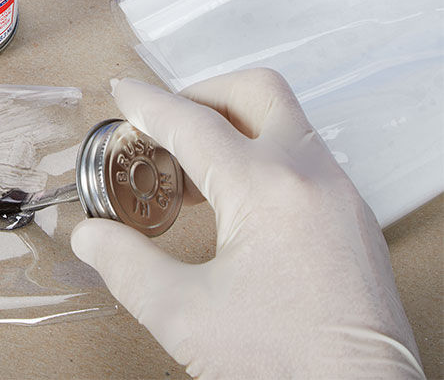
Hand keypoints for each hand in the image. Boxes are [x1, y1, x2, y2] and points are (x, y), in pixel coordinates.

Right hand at [71, 69, 423, 377]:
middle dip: (202, 94)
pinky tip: (232, 203)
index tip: (123, 92)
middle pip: (255, 92)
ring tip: (189, 174)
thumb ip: (126, 265)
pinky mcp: (352, 219)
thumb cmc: (286, 364)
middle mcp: (312, 177)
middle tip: (164, 124)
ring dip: (232, 128)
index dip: (148, 104)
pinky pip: (303, 158)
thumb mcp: (182, 315)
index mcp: (267, 189)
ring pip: (284, 122)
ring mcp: (340, 195)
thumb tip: (91, 237)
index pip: (193, 124)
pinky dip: (261, 157)